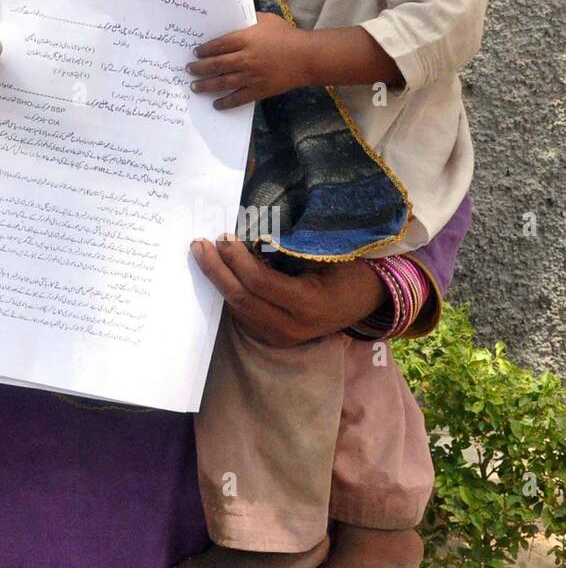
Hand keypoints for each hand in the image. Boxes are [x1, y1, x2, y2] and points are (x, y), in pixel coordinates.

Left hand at [186, 11, 309, 108]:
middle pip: (216, 64)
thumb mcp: (266, 19)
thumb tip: (233, 18)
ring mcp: (251, 76)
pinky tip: (216, 104)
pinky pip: (239, 98)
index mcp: (245, 39)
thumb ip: (248, 19)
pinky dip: (226, 102)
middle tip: (188, 70)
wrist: (308, 57)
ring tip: (195, 87)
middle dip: (199, 68)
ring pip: (223, 82)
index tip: (195, 53)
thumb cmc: (288, 35)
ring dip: (206, 85)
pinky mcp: (259, 90)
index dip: (204, 50)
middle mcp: (245, 58)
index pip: (218, 45)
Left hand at [191, 234, 386, 345]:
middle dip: (216, 270)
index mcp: (309, 303)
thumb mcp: (329, 252)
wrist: (368, 298)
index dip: (236, 258)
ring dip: (218, 281)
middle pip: (242, 299)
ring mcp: (284, 337)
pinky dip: (229, 292)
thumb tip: (250, 230)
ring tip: (203, 255)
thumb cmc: (350, 267)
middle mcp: (294, 327)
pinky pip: (244, 315)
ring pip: (239, 309)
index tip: (223, 236)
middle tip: (199, 244)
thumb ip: (291, 246)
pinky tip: (219, 272)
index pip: (260, 282)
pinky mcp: (276, 338)